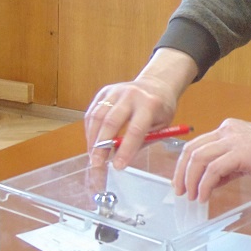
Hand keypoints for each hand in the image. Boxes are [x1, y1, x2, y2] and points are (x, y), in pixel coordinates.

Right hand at [85, 48, 197, 168]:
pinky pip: (92, 112)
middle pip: (111, 122)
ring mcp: (116, 91)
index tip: (118, 166)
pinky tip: (92, 142)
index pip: (135, 130)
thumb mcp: (160, 127)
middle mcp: (131, 94)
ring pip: (97, 116)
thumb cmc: (160, 110)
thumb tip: (120, 159)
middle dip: (101, 146)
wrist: (156, 85)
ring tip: (93, 156)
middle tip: (97, 164)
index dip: (125, 150)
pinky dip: (90, 129)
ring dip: (92, 139)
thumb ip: (141, 141)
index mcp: (150, 104)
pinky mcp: (105, 91)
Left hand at [173, 119, 250, 201]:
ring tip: (192, 196)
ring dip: (191, 180)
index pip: (196, 145)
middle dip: (181, 173)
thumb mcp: (247, 159)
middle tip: (181, 191)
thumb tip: (211, 181)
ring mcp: (233, 140)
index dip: (184, 165)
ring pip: (198, 158)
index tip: (182, 182)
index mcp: (228, 130)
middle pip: (191, 149)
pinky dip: (205, 185)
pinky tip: (205, 196)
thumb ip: (228, 166)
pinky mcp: (240, 153)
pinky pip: (213, 170)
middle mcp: (227, 131)